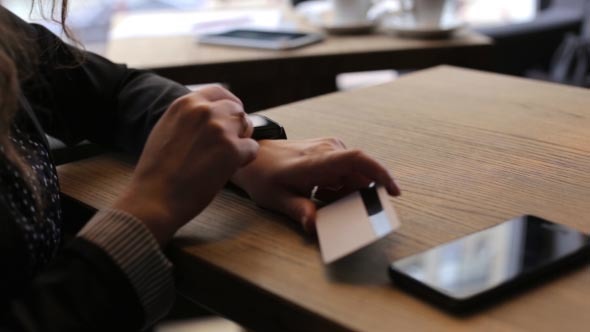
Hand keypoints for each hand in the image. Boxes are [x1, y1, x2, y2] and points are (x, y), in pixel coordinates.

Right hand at [113, 86, 258, 244]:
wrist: (154, 197)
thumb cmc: (158, 171)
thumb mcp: (166, 128)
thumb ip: (188, 117)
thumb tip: (208, 113)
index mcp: (185, 103)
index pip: (219, 92)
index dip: (229, 105)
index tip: (231, 117)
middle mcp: (204, 110)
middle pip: (236, 110)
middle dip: (236, 126)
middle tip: (230, 145)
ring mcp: (219, 129)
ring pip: (246, 126)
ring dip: (242, 141)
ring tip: (226, 158)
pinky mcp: (232, 150)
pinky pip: (252, 148)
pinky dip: (245, 159)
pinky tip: (229, 169)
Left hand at [231, 138, 399, 231]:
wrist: (253, 155)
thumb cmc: (263, 175)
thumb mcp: (277, 198)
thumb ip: (299, 211)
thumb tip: (315, 226)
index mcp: (316, 161)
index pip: (357, 160)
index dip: (380, 173)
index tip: (393, 191)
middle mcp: (327, 150)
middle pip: (359, 174)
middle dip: (362, 196)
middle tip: (351, 214)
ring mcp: (329, 148)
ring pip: (353, 174)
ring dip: (348, 192)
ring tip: (326, 202)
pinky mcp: (329, 151)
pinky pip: (346, 170)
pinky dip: (342, 186)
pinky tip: (324, 194)